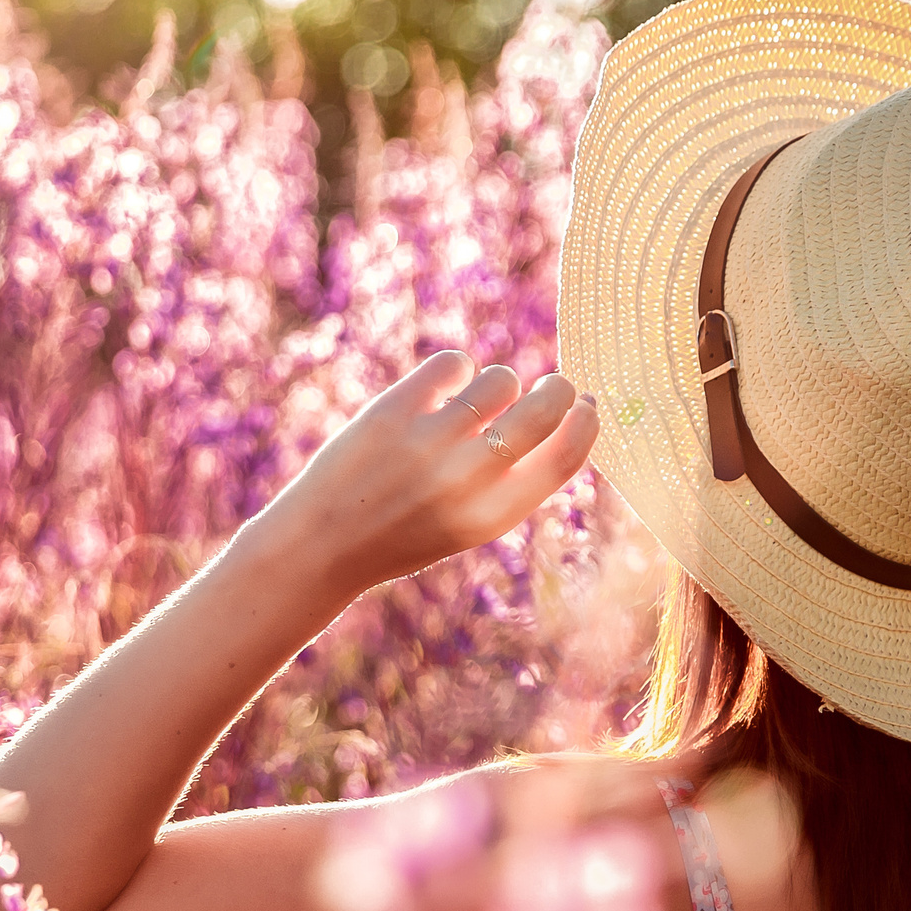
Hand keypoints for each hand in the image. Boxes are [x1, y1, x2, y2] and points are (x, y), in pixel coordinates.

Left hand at [265, 350, 600, 594]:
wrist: (323, 546)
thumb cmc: (404, 533)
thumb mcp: (470, 523)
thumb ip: (512, 481)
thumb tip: (561, 413)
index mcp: (493, 515)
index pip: (567, 456)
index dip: (587, 422)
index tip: (587, 404)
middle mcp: (466, 479)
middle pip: (545, 408)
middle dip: (558, 389)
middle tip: (552, 385)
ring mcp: (429, 442)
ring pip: (499, 380)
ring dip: (499, 383)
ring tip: (477, 400)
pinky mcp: (393, 411)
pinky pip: (451, 364)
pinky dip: (456, 368)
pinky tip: (446, 385)